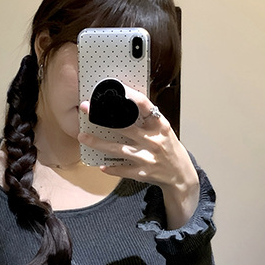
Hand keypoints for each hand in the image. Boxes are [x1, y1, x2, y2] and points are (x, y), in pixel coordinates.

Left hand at [79, 86, 199, 228]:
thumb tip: (124, 104)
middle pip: (124, 127)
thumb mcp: (163, 130)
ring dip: (98, 143)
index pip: (144, 105)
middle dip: (103, 117)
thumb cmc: (169, 148)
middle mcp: (153, 140)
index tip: (114, 88)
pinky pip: (122, 169)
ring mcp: (147, 158)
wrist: (181, 176)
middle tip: (86, 109)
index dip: (129, 95)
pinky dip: (111, 168)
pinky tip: (101, 165)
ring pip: (118, 149)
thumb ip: (147, 120)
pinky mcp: (143, 173)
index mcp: (160, 126)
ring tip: (82, 137)